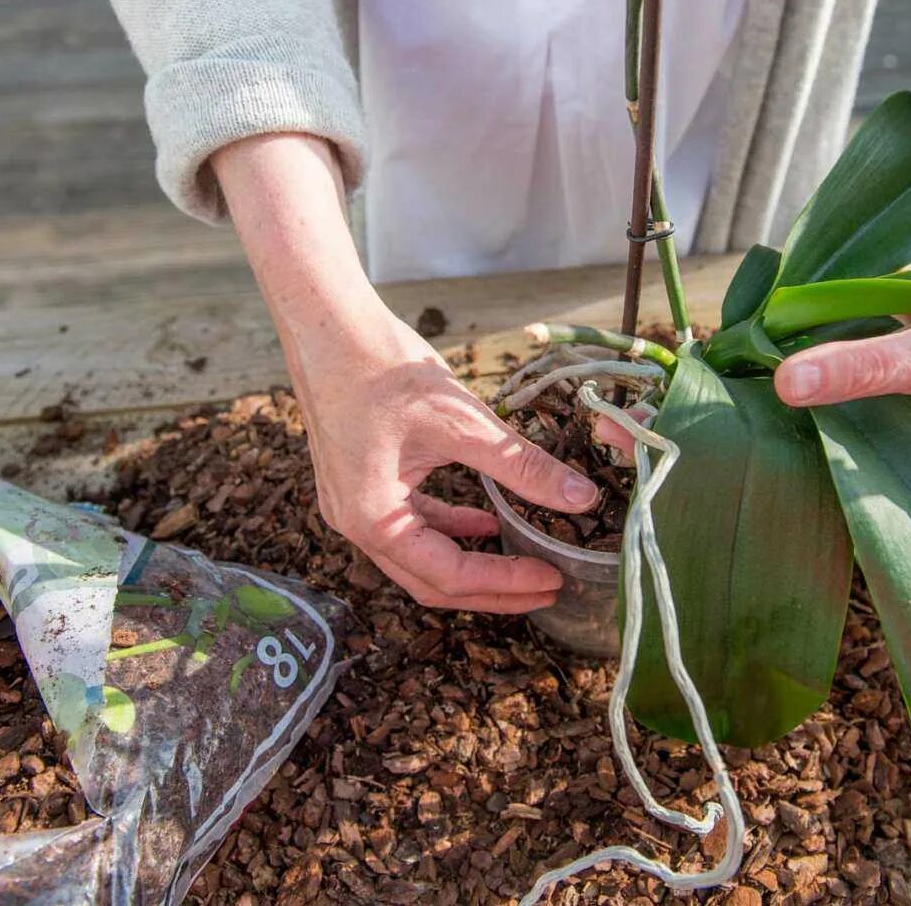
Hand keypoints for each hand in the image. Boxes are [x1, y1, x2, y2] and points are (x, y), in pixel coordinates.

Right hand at [215, 133, 599, 612]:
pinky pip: (408, 521)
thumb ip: (522, 466)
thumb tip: (581, 497)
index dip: (505, 584)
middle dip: (491, 588)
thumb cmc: (385, 369)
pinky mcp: (357, 479)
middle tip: (546, 588)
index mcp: (373, 519)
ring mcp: (351, 502)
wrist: (328, 323)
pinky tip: (487, 517)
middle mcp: (354, 522)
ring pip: (419, 555)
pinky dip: (449, 526)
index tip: (552, 579)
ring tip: (524, 559)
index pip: (449, 576)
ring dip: (471, 560)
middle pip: (430, 581)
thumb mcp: (463, 423)